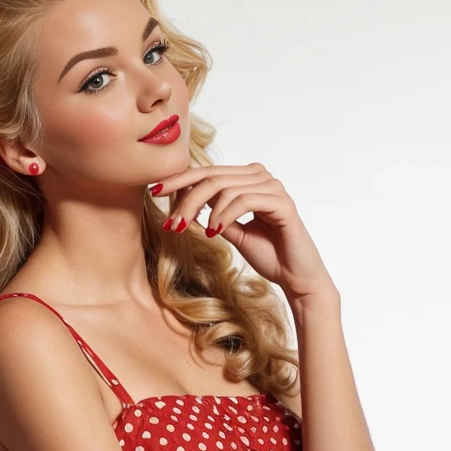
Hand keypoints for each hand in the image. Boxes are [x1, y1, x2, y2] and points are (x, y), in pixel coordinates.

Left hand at [152, 162, 335, 302]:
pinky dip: (224, 215)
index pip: (209, 173)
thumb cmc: (269, 255)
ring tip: (190, 230)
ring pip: (226, 187)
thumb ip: (214, 216)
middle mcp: (262, 178)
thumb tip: (185, 207)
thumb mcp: (232, 233)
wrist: (296, 277)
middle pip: (213, 177)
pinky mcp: (282, 203)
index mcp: (249, 180)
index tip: (154, 191)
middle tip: (171, 222)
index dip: (180, 180)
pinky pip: (245, 200)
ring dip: (201, 209)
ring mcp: (273, 188)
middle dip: (185, 198)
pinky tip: (214, 231)